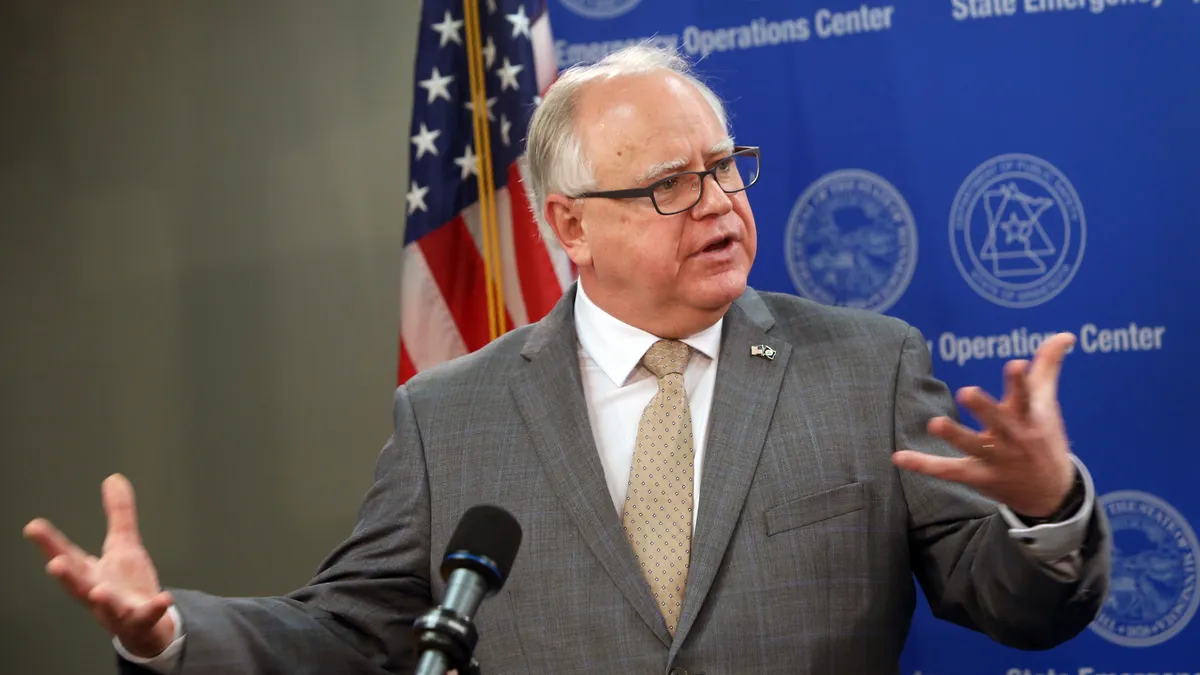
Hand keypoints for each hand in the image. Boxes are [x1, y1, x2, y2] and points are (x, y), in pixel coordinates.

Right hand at [24, 473, 175, 657]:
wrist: (145, 624)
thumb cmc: (125, 585)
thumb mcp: (123, 544)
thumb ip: (119, 513)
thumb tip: (113, 478)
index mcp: (90, 573)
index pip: (66, 554)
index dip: (49, 542)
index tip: (33, 526)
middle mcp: (97, 592)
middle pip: (78, 584)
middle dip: (66, 575)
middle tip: (55, 565)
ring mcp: (118, 609)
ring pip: (107, 606)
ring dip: (103, 599)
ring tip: (99, 591)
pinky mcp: (141, 620)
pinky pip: (148, 615)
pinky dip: (155, 608)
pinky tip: (164, 598)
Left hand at [893, 332, 1076, 517]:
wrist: (1050, 493)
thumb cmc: (1044, 437)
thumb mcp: (1046, 404)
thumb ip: (1047, 366)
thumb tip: (1065, 334)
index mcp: (1029, 417)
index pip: (1026, 397)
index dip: (1020, 382)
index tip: (1015, 364)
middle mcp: (1012, 438)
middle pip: (998, 421)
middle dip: (985, 408)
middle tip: (967, 392)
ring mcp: (995, 460)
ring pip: (972, 447)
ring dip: (954, 435)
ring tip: (934, 422)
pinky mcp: (978, 476)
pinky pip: (948, 471)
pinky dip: (923, 465)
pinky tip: (898, 457)